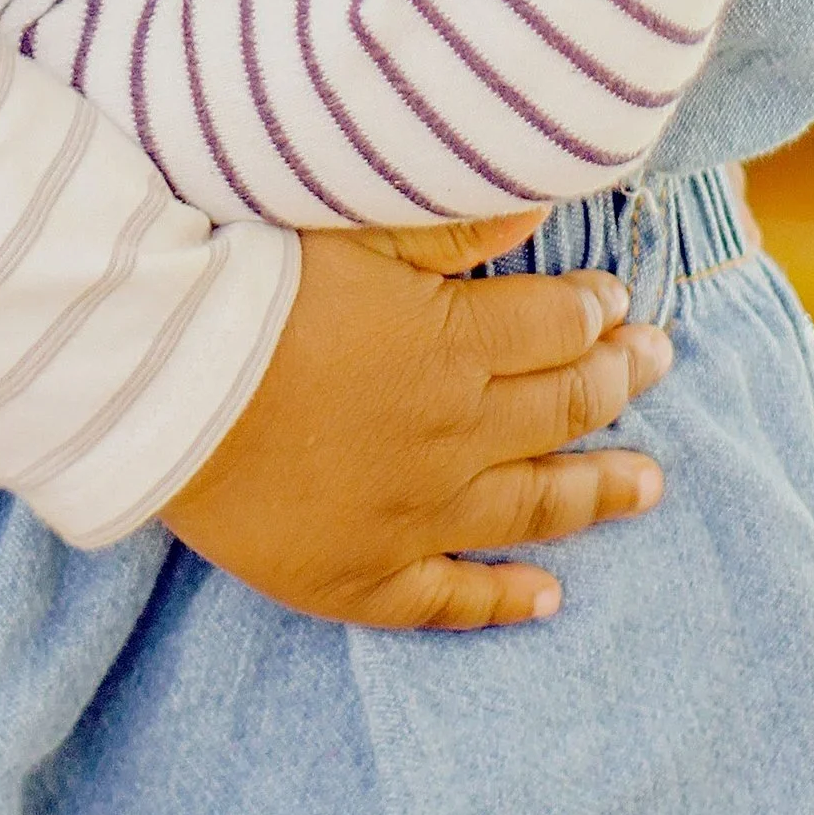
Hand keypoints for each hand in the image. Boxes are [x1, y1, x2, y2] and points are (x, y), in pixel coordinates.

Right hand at [158, 210, 668, 633]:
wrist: (154, 379)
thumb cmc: (248, 284)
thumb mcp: (354, 229)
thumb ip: (450, 229)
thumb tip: (538, 214)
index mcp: (456, 345)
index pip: (558, 327)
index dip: (596, 311)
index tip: (617, 304)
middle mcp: (455, 436)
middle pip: (563, 409)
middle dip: (618, 380)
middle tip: (658, 364)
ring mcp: (415, 515)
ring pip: (534, 507)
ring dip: (598, 490)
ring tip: (649, 482)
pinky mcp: (363, 575)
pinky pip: (451, 600)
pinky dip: (506, 600)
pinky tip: (548, 598)